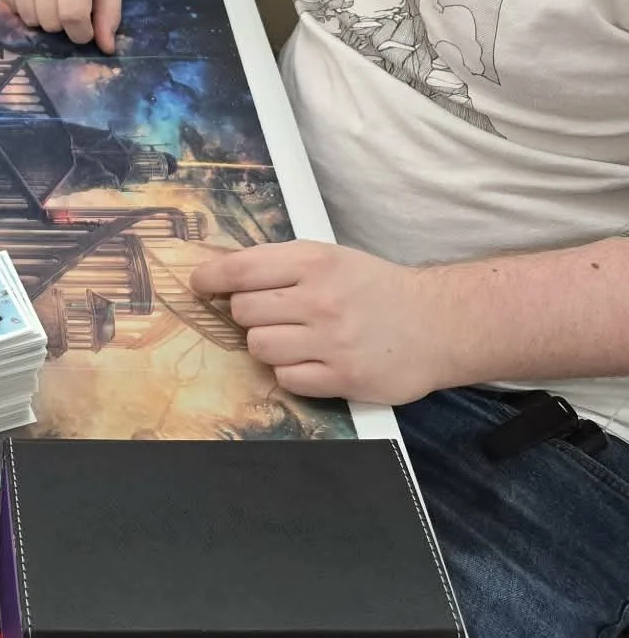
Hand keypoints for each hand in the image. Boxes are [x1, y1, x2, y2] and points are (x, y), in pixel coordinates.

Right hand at [0, 0, 123, 52]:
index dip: (81, 32)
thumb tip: (106, 49)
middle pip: (48, 20)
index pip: (72, 14)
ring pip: (28, 17)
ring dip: (43, 17)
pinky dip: (25, 6)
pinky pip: (11, 5)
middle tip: (70, 5)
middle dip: (63, 24)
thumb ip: (110, 12)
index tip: (85, 28)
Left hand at [188, 241, 451, 405]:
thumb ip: (281, 265)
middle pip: (244, 312)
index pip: (241, 270)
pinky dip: (292, 371)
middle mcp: (320, 300)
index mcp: (314, 261)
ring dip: (268, 344)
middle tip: (272, 314)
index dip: (211, 278)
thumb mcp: (331, 258)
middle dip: (249, 314)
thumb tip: (222, 275)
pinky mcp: (343, 379)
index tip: (199, 285)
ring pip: (259, 347)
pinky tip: (313, 360)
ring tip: (296, 338)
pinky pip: (286, 378)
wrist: (438, 323)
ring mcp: (332, 342)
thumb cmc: (376, 288)